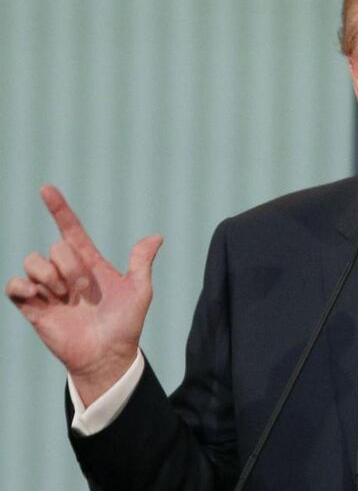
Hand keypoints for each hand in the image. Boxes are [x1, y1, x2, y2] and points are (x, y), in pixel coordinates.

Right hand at [5, 186, 161, 405]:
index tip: (47, 189)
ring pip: (33, 261)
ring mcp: (49, 290)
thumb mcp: (139, 291)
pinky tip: (39, 295)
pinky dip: (22, 285)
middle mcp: (66, 273)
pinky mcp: (34, 308)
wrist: (107, 356)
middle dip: (71, 266)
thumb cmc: (126, 325)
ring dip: (49, 276)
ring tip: (65, 297)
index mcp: (90, 264)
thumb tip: (156, 236)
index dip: (59, 209)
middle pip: (56, 248)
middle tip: (84, 290)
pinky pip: (14, 285)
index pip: (71, 230)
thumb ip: (141, 262)